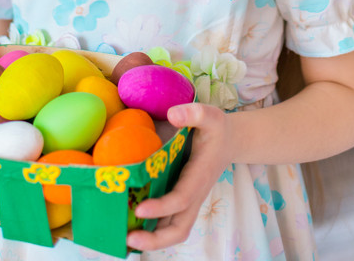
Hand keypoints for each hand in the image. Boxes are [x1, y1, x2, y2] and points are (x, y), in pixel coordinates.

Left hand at [126, 102, 230, 252]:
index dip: (161, 207)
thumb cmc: (216, 129)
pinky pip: (168, 222)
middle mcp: (194, 195)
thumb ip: (193, 113)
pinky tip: (131, 228)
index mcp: (199, 177)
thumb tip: (172, 115)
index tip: (139, 209)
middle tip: (129, 240)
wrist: (229, 141)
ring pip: (173, 230)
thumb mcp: (210, 115)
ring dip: (152, 240)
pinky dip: (152, 230)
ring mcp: (188, 201)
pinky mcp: (182, 201)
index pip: (181, 199)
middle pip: (178, 229)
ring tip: (124, 240)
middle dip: (155, 240)